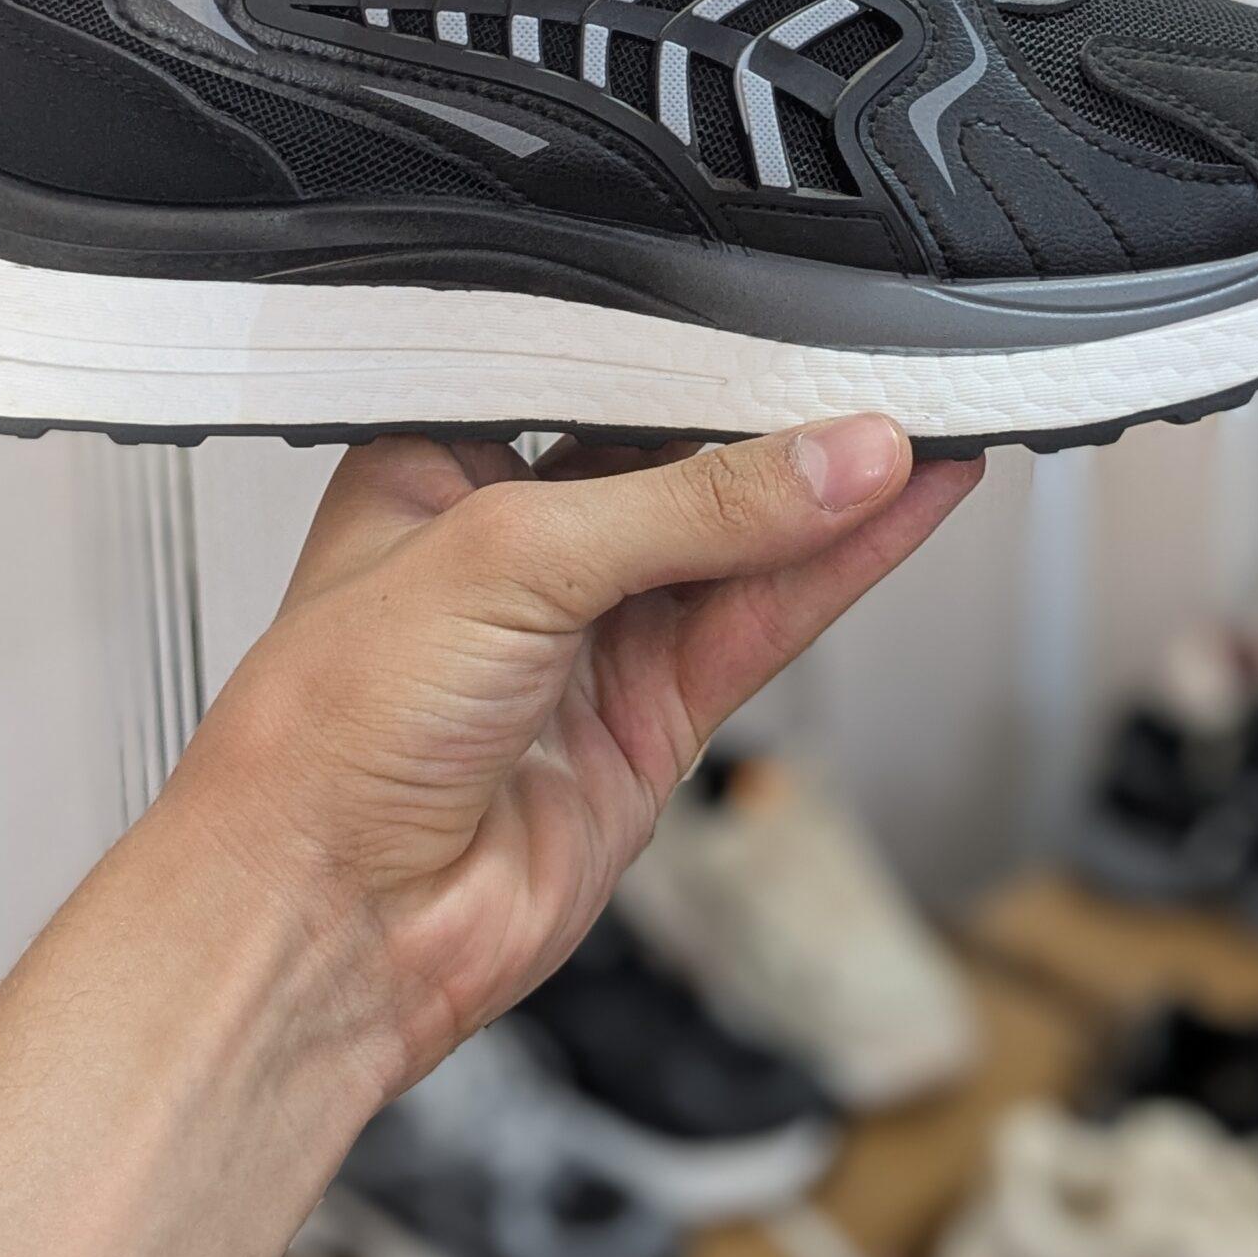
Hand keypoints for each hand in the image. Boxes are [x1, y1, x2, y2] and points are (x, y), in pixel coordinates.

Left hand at [172, 419, 982, 1089]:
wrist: (322, 923)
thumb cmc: (322, 738)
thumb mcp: (509, 560)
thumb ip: (687, 508)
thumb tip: (826, 462)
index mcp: (446, 466)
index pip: (603, 383)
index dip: (704, 359)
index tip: (803, 333)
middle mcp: (521, 546)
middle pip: (685, 464)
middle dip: (788, 427)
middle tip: (893, 375)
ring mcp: (590, 638)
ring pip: (742, 546)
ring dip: (837, 496)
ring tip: (935, 428)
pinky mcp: (650, 720)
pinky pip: (762, 622)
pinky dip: (839, 569)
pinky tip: (902, 510)